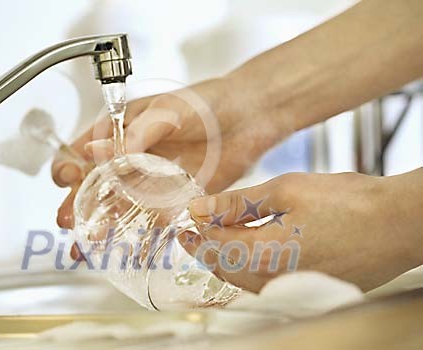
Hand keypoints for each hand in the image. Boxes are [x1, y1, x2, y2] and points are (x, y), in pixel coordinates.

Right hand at [53, 77, 286, 228]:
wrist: (246, 119)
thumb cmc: (206, 103)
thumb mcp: (168, 109)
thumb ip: (138, 132)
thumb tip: (102, 152)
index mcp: (120, 131)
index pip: (82, 149)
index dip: (69, 166)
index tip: (67, 180)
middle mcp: (130, 158)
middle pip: (93, 185)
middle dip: (77, 204)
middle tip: (70, 222)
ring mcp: (148, 180)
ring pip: (116, 206)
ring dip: (100, 226)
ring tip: (88, 247)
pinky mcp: (170, 198)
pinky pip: (149, 218)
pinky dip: (138, 234)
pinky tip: (127, 250)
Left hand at [183, 171, 421, 292]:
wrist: (400, 224)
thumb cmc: (348, 204)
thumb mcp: (286, 191)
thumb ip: (238, 203)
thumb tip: (202, 208)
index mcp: (263, 256)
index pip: (213, 247)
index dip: (196, 232)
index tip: (186, 220)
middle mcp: (274, 281)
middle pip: (225, 267)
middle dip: (205, 248)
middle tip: (194, 231)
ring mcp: (293, 290)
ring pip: (243, 278)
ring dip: (225, 258)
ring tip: (217, 238)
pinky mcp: (308, 290)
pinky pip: (266, 283)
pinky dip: (249, 267)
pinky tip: (250, 251)